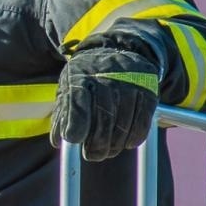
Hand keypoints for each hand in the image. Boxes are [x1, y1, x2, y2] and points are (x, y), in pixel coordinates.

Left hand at [51, 46, 159, 160]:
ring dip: (114, 144)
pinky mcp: (148, 91)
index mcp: (81, 73)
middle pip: (104, 115)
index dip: (77, 122)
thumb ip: (63, 113)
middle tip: (92, 154)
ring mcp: (130, 82)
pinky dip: (133, 138)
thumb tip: (58, 141)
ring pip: (123, 123)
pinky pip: (142, 122)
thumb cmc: (87, 76)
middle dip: (96, 142)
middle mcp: (106, 75)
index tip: (74, 140)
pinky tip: (125, 143)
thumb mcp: (68, 87)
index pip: (78, 98)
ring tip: (107, 151)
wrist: (118, 50)